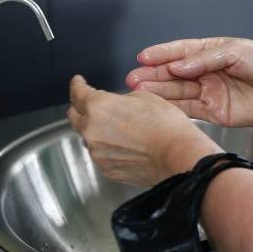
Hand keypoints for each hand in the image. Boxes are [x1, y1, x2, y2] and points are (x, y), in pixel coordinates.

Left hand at [66, 75, 222, 186]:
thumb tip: (117, 104)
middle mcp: (92, 130)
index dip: (77, 84)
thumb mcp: (144, 96)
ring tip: (119, 128)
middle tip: (89, 103)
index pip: (77, 92)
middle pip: (74, 116)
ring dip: (97, 130)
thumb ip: (121, 99)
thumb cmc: (166, 126)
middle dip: (80, 107)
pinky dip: (108, 148)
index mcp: (98, 106)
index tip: (77, 82)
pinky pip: (101, 154)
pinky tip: (126, 144)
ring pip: (88, 137)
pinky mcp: (107, 169)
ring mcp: (98, 153)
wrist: (177, 155)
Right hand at [125, 38, 252, 127]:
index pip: (180, 51)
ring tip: (138, 91)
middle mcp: (206, 72)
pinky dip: (172, 108)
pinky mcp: (213, 112)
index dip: (161, 54)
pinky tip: (157, 105)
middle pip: (174, 73)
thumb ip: (205, 59)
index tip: (143, 56)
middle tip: (133, 78)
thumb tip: (179, 66)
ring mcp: (208, 92)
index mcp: (211, 52)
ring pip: (177, 92)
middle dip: (153, 75)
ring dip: (158, 91)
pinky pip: (188, 109)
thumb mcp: (236, 51)